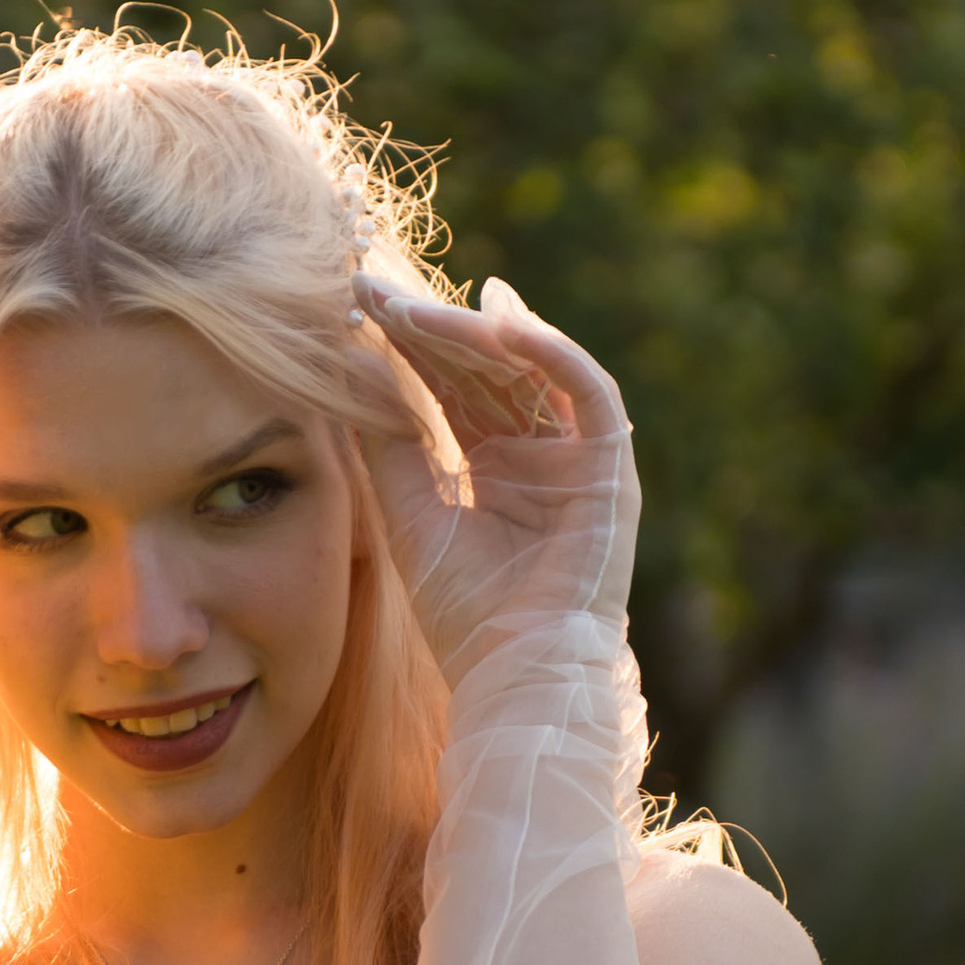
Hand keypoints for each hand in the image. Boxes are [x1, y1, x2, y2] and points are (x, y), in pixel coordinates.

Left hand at [350, 276, 637, 684]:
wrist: (513, 676)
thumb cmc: (464, 614)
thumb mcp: (407, 512)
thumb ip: (388, 440)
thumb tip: (354, 360)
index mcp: (494, 463)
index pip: (451, 384)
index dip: (408, 342)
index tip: (357, 301)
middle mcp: (539, 451)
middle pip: (486, 368)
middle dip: (432, 325)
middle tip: (376, 288)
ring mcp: (577, 457)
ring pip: (532, 368)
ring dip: (477, 331)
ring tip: (418, 307)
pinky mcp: (611, 467)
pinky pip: (588, 391)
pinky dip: (550, 351)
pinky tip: (500, 321)